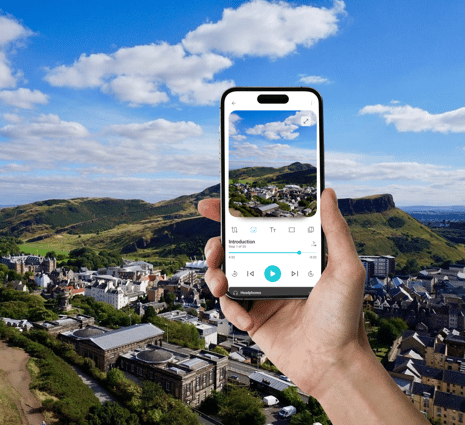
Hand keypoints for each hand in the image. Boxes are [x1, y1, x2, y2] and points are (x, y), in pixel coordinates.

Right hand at [198, 188, 367, 397]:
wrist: (332, 364)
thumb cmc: (345, 319)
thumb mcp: (346, 269)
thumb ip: (335, 230)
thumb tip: (328, 194)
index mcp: (291, 255)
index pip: (259, 227)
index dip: (233, 215)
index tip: (213, 205)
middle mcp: (273, 271)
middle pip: (233, 249)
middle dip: (215, 244)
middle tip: (216, 249)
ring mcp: (261, 294)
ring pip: (224, 274)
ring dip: (214, 275)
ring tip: (221, 284)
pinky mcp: (252, 317)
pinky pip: (229, 305)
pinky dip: (231, 310)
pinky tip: (247, 319)